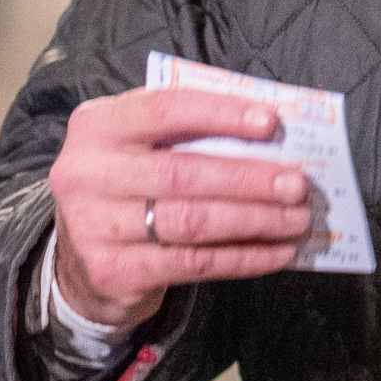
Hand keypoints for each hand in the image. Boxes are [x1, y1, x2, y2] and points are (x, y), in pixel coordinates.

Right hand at [46, 86, 313, 325]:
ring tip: (297, 218)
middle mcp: (87, 173)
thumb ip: (190, 132)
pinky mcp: (114, 271)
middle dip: (249, 179)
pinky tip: (278, 252)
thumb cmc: (130, 186)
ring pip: (192, 221)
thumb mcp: (143, 146)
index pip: (166, 110)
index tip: (271, 122)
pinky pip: (194, 262)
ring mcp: (94, 225)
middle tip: (298, 184)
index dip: (221, 114)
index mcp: (99, 125)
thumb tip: (271, 128)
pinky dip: (244, 258)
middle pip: (183, 173)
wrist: (83, 259)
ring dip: (255, 220)